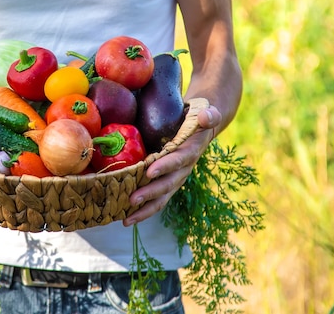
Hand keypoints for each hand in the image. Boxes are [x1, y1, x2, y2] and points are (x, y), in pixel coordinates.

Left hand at [123, 106, 221, 226]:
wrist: (202, 129)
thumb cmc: (199, 119)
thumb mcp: (206, 113)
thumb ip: (208, 116)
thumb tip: (206, 117)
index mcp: (190, 152)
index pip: (178, 160)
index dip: (166, 166)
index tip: (150, 171)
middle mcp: (183, 170)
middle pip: (167, 184)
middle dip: (150, 193)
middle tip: (132, 199)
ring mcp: (175, 179)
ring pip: (161, 198)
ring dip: (144, 209)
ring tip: (126, 220)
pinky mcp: (166, 183)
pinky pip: (155, 200)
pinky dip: (142, 210)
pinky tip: (125, 218)